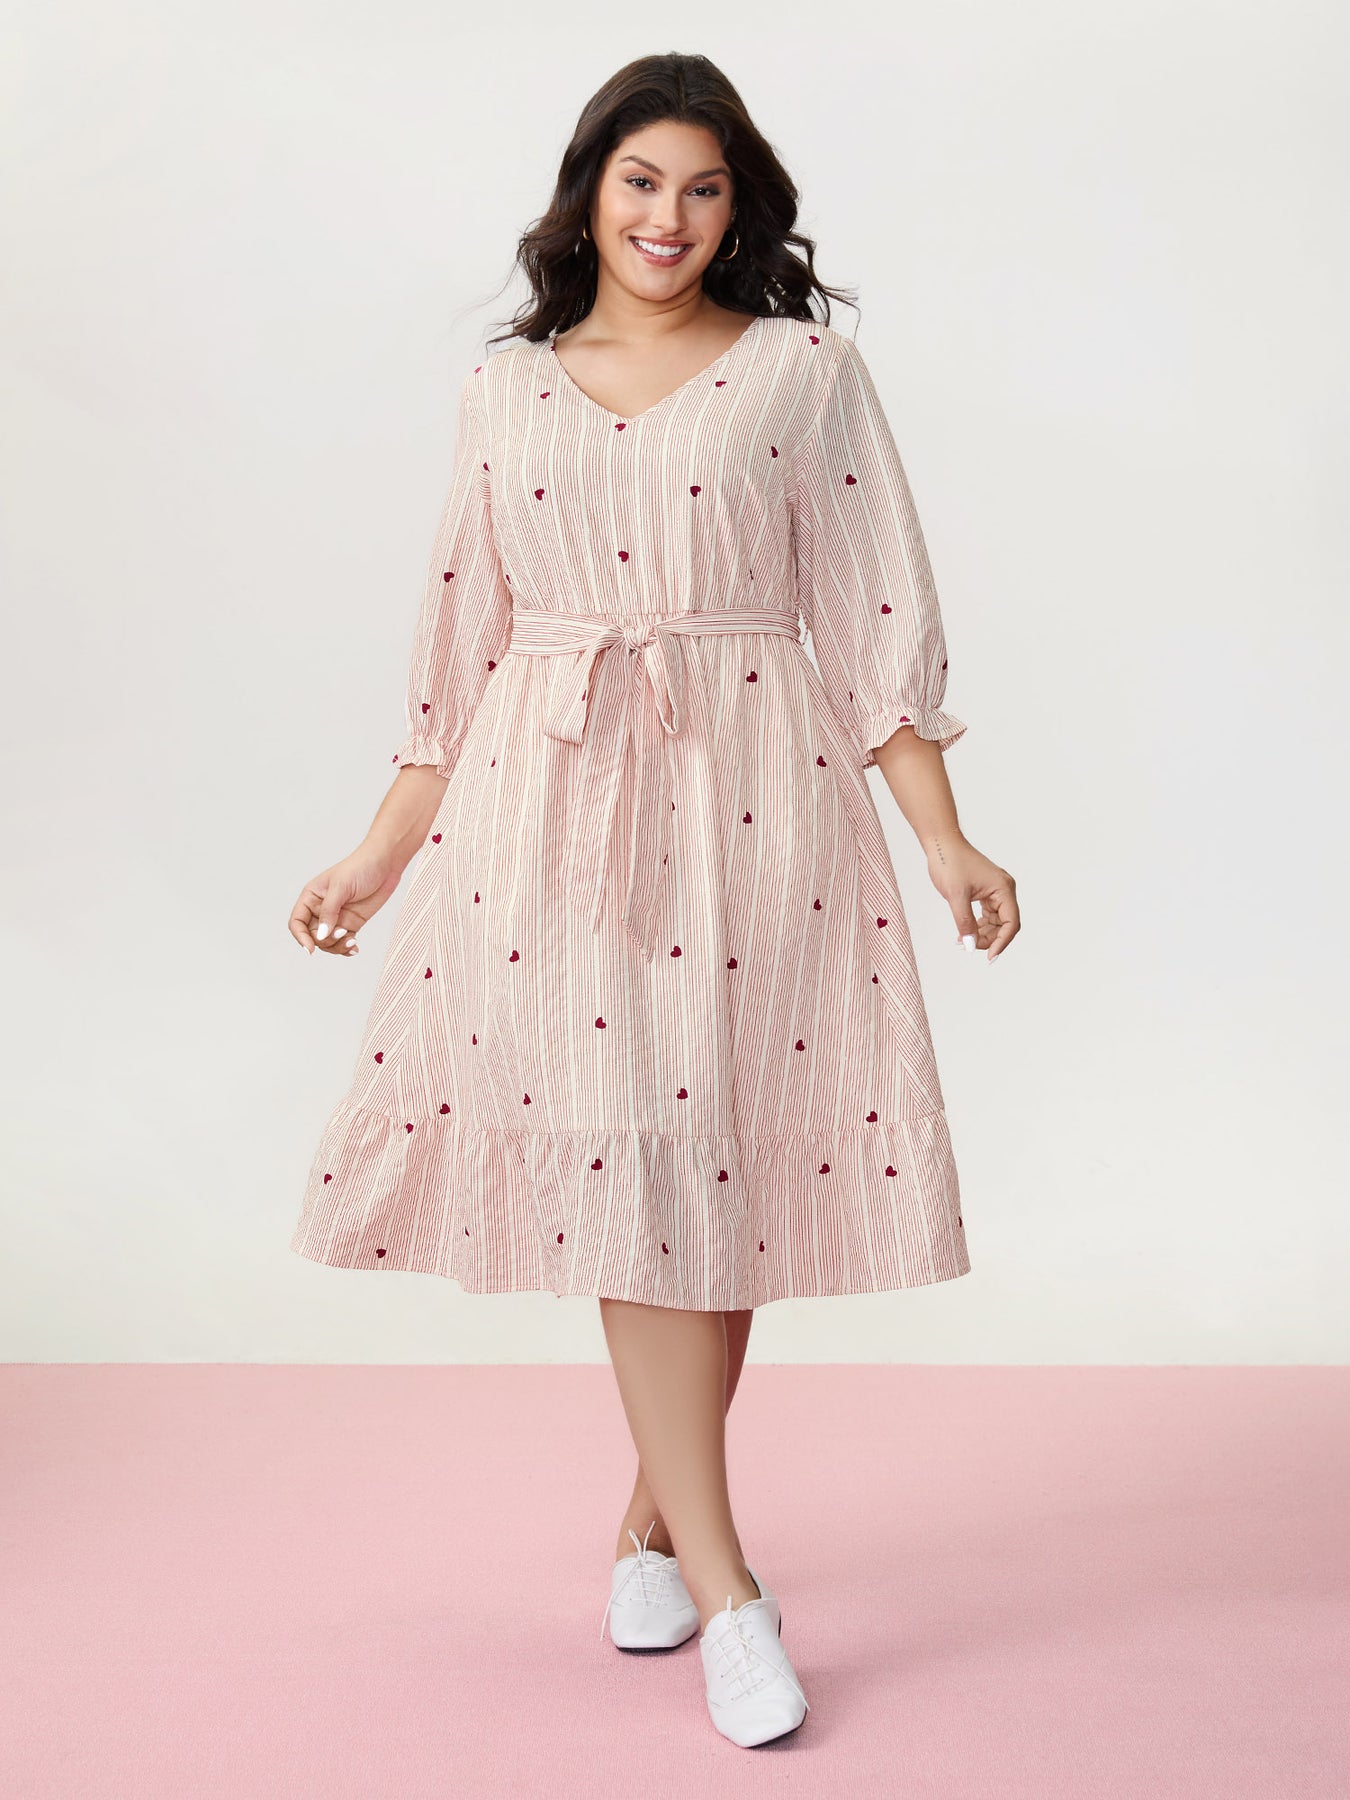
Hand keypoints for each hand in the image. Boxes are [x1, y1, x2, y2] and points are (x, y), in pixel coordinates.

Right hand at [288, 842, 405, 956]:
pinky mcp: (352, 923)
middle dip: (325, 940)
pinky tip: (354, 948)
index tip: (310, 949)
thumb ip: (329, 912)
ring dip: (337, 946)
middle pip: (313, 936)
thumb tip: (321, 936)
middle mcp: (321, 909)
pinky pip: (343, 942)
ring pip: (328, 942)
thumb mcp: (341, 887)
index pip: (297, 922)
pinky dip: (347, 948)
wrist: (386, 864)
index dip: (300, 937)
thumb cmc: (360, 867)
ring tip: (352, 941)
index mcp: (311, 897)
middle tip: (343, 932)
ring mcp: (337, 917)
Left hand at [928, 841, 1018, 962]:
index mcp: (1003, 888)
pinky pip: (987, 915)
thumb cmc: (949, 863)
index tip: (989, 956)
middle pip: (1005, 924)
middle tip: (969, 947)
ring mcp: (995, 891)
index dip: (1002, 942)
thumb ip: (965, 923)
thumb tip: (971, 946)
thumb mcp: (956, 896)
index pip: (1011, 922)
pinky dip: (977, 925)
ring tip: (963, 940)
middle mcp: (1004, 890)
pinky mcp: (986, 892)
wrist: (941, 843)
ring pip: (995, 921)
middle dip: (989, 939)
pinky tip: (964, 932)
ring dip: (982, 933)